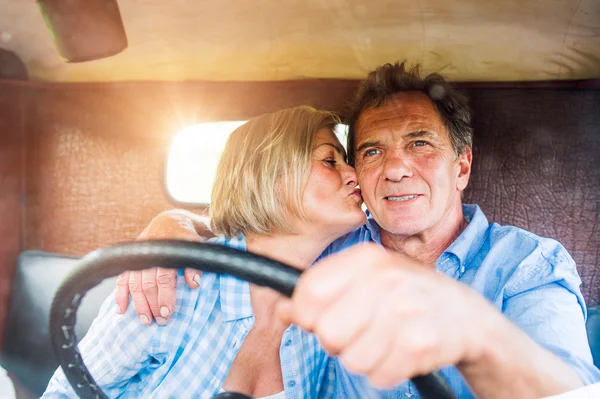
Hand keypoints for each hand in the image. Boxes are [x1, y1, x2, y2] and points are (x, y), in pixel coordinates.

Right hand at [115, 210, 208, 323]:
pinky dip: (120, 295)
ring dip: (138, 304)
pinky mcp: (130, 261)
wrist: (169, 222)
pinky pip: (122, 279)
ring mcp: (137, 258)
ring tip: (145, 320)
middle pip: (148, 284)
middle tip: (159, 321)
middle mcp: (148, 255)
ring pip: (134, 284)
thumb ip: (194, 265)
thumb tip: (194, 283)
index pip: (164, 278)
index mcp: (165, 251)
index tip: (167, 312)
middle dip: (153, 304)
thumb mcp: (194, 247)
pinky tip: (121, 309)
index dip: (165, 296)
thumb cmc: (185, 238)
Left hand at [278, 243, 494, 387]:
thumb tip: (283, 310)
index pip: (308, 293)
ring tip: (388, 340)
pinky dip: (387, 372)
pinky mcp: (421, 343)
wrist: (469, 317)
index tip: (324, 318)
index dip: (309, 315)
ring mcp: (405, 310)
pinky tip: (403, 352)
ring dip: (366, 358)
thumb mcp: (367, 280)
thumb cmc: (409, 296)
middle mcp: (385, 278)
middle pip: (326, 332)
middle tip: (365, 330)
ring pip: (351, 359)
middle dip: (340, 341)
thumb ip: (323, 292)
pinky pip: (377, 375)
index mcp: (366, 259)